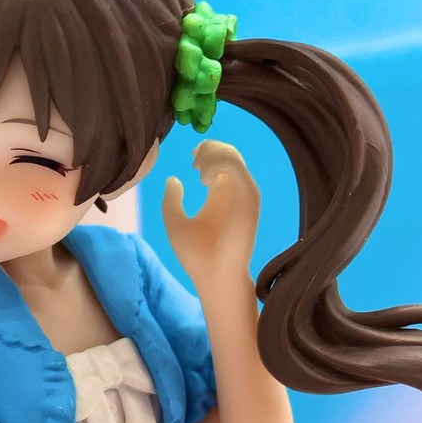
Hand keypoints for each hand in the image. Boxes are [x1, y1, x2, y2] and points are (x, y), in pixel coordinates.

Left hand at [163, 141, 259, 289]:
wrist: (213, 274)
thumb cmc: (196, 254)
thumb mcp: (175, 221)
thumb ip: (172, 200)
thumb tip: (173, 179)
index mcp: (217, 193)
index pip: (218, 159)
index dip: (206, 150)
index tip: (191, 157)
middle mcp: (232, 190)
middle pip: (227, 152)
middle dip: (210, 147)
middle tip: (194, 159)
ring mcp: (242, 193)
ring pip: (233, 156)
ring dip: (213, 154)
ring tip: (198, 171)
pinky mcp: (249, 198)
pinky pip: (237, 169)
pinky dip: (219, 164)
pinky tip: (203, 179)